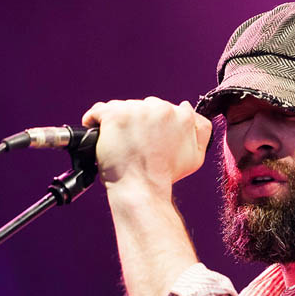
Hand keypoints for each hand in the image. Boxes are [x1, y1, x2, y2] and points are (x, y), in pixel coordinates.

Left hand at [81, 97, 211, 195]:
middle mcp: (162, 108)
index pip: (165, 109)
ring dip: (119, 123)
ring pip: (122, 108)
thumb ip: (199, 131)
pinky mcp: (115, 115)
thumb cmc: (165, 176)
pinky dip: (94, 121)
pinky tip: (98, 133)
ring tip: (119, 143)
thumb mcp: (196, 157)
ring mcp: (137, 110)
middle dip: (138, 122)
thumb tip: (188, 110)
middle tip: (134, 143)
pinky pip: (98, 112)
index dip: (154, 124)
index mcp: (183, 116)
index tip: (148, 138)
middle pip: (144, 106)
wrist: (143, 189)